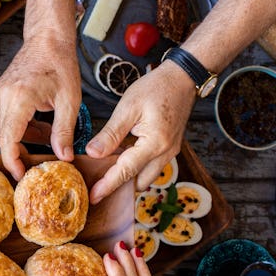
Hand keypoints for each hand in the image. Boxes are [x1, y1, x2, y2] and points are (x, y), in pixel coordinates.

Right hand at [0, 35, 80, 179]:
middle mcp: (4, 96)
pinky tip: (42, 124)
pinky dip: (24, 126)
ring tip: (49, 137)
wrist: (48, 37)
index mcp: (20, 98)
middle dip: (19, 154)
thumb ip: (64, 131)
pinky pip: (9, 118)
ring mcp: (0, 93)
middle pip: (5, 137)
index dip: (12, 161)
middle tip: (35, 167)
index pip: (8, 139)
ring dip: (26, 138)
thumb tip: (63, 157)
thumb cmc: (60, 62)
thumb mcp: (70, 100)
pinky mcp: (2, 92)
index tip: (20, 176)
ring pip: (8, 128)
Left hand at [85, 63, 195, 203]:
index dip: (108, 185)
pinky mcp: (169, 149)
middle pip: (138, 182)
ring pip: (146, 176)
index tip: (93, 197)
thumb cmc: (156, 88)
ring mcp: (170, 152)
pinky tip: (120, 160)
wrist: (182, 78)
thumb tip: (93, 153)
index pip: (126, 171)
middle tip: (96, 186)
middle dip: (118, 187)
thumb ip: (110, 133)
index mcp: (155, 143)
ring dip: (128, 178)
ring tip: (105, 174)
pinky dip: (136, 168)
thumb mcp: (128, 107)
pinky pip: (151, 167)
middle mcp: (165, 153)